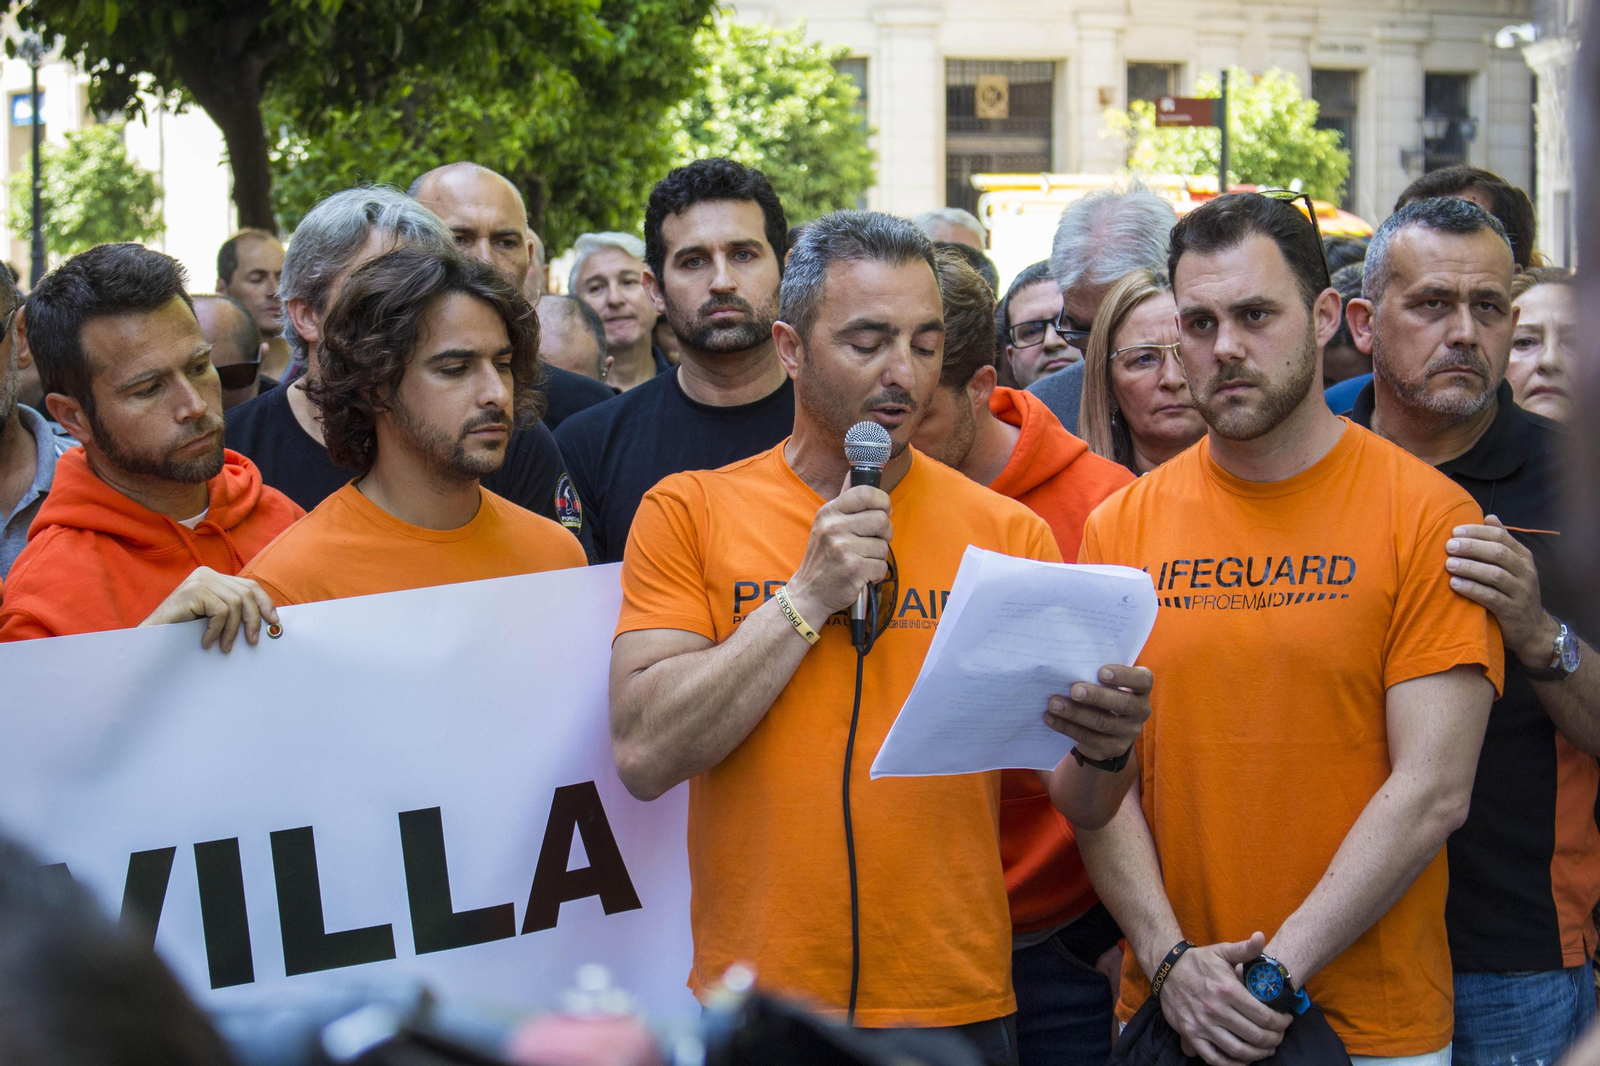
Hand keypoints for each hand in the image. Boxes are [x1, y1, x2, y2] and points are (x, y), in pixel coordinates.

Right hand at [139, 567, 279, 652]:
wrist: (149, 636)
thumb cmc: (182, 629)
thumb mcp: (212, 615)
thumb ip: (233, 610)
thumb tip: (268, 618)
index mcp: (214, 576)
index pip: (249, 585)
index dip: (265, 602)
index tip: (274, 621)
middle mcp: (207, 573)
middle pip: (246, 594)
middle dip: (253, 620)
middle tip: (252, 641)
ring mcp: (199, 581)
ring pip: (235, 605)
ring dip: (232, 631)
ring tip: (225, 647)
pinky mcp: (193, 591)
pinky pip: (220, 612)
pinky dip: (217, 631)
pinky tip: (206, 642)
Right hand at [785, 475, 891, 620]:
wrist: (809, 592)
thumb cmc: (822, 557)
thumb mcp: (825, 524)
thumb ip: (843, 500)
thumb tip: (854, 473)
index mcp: (829, 512)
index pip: (866, 493)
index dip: (882, 500)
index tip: (883, 510)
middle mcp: (834, 528)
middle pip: (882, 519)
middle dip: (885, 532)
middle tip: (874, 541)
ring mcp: (843, 549)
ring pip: (884, 546)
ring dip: (878, 556)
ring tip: (861, 560)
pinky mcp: (853, 570)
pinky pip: (881, 566)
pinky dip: (875, 574)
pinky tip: (861, 574)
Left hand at [1044, 664, 1152, 761]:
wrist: (1106, 729)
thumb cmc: (1103, 693)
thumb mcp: (1106, 683)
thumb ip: (1095, 674)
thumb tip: (1067, 665)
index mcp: (1142, 689)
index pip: (1142, 680)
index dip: (1123, 676)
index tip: (1101, 672)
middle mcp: (1141, 710)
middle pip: (1123, 703)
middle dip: (1096, 696)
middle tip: (1074, 690)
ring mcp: (1129, 732)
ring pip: (1102, 722)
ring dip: (1075, 713)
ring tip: (1054, 704)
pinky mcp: (1113, 748)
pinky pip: (1088, 738)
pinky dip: (1067, 727)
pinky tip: (1050, 718)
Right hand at [1158, 932, 1289, 1065]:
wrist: (1167, 969)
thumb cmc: (1199, 961)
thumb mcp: (1222, 951)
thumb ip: (1245, 949)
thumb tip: (1261, 937)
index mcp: (1228, 990)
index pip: (1264, 1016)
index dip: (1281, 1023)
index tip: (1286, 1021)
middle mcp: (1216, 1010)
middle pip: (1255, 1036)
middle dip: (1274, 1040)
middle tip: (1279, 1036)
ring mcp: (1202, 1025)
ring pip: (1238, 1050)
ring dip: (1258, 1054)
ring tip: (1266, 1049)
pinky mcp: (1191, 1035)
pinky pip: (1215, 1058)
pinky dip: (1233, 1065)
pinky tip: (1244, 1060)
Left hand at [1446, 515, 1555, 665]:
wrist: (1533, 629)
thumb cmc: (1514, 592)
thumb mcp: (1513, 566)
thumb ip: (1501, 542)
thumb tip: (1489, 517)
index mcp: (1523, 557)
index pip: (1501, 537)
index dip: (1477, 532)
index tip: (1455, 531)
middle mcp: (1525, 572)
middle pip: (1498, 553)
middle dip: (1472, 547)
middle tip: (1449, 545)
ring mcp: (1521, 592)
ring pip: (1495, 575)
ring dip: (1469, 567)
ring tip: (1448, 564)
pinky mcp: (1512, 611)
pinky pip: (1491, 597)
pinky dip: (1472, 589)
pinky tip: (1455, 584)